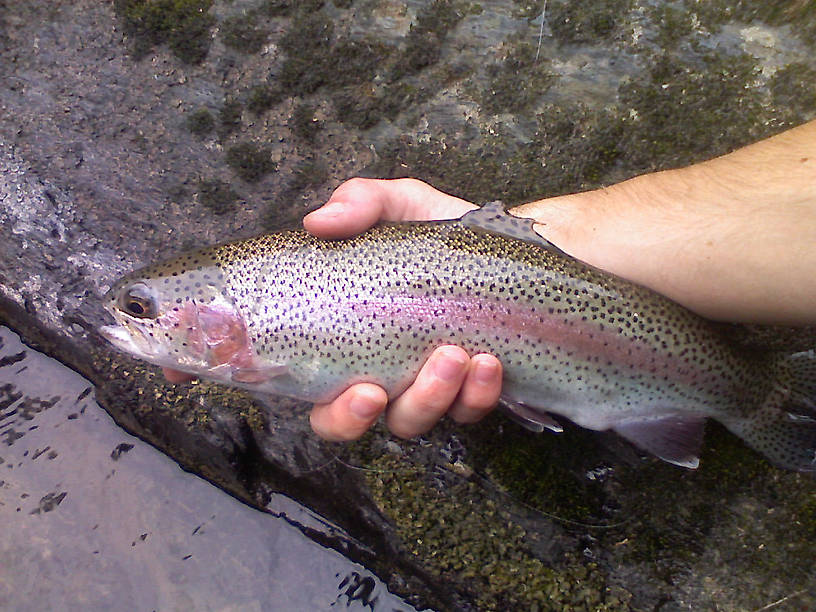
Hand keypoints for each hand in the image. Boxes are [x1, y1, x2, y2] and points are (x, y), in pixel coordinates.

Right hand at [303, 178, 502, 440]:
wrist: (506, 240)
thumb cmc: (440, 228)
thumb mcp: (400, 204)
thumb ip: (360, 203)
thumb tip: (318, 222)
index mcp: (351, 338)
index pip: (323, 396)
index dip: (332, 410)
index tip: (360, 391)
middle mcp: (383, 372)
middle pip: (355, 423)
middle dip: (365, 416)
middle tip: (381, 390)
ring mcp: (428, 387)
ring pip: (415, 419)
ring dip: (431, 397)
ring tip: (454, 355)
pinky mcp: (472, 390)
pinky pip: (470, 410)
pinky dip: (479, 393)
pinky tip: (488, 364)